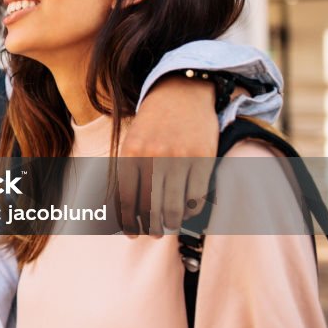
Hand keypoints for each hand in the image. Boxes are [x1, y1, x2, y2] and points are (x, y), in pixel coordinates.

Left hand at [119, 75, 217, 235]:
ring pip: (173, 205)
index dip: (128, 221)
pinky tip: (187, 211)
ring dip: (170, 223)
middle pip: (150, 206)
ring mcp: (180, 158)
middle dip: (150, 227)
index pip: (127, 198)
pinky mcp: (203, 158)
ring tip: (168, 227)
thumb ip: (127, 171)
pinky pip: (197, 195)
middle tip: (152, 234)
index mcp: (131, 152)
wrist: (182, 93)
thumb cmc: (152, 123)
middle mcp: (154, 156)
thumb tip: (124, 209)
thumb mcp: (131, 141)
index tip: (130, 234)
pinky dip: (191, 209)